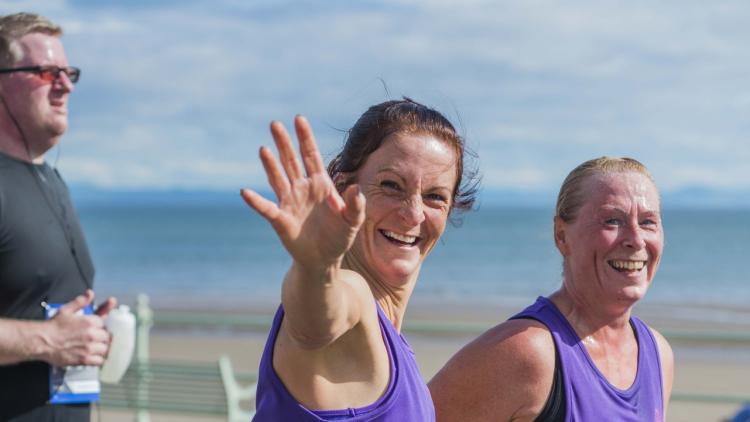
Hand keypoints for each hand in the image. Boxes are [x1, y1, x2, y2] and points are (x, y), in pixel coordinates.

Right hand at [42, 290, 111, 366]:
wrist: (41, 341)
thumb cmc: (53, 327)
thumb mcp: (67, 309)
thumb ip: (81, 301)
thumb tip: (90, 294)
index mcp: (90, 322)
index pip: (105, 324)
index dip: (101, 327)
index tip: (98, 329)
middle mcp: (92, 335)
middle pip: (107, 337)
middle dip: (102, 338)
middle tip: (96, 339)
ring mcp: (89, 348)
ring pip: (105, 349)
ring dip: (101, 349)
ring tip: (95, 348)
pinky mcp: (84, 359)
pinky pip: (99, 361)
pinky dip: (98, 360)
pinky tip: (94, 357)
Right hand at [241, 116, 364, 270]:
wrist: (324, 259)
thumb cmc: (339, 237)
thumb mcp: (353, 220)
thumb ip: (355, 204)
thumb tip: (355, 188)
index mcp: (320, 183)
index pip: (311, 155)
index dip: (305, 137)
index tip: (298, 118)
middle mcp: (302, 188)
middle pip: (291, 160)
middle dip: (284, 143)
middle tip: (274, 124)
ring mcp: (289, 202)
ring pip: (278, 178)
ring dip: (270, 165)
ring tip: (263, 149)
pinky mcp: (280, 219)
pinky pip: (266, 208)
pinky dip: (256, 201)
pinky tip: (246, 192)